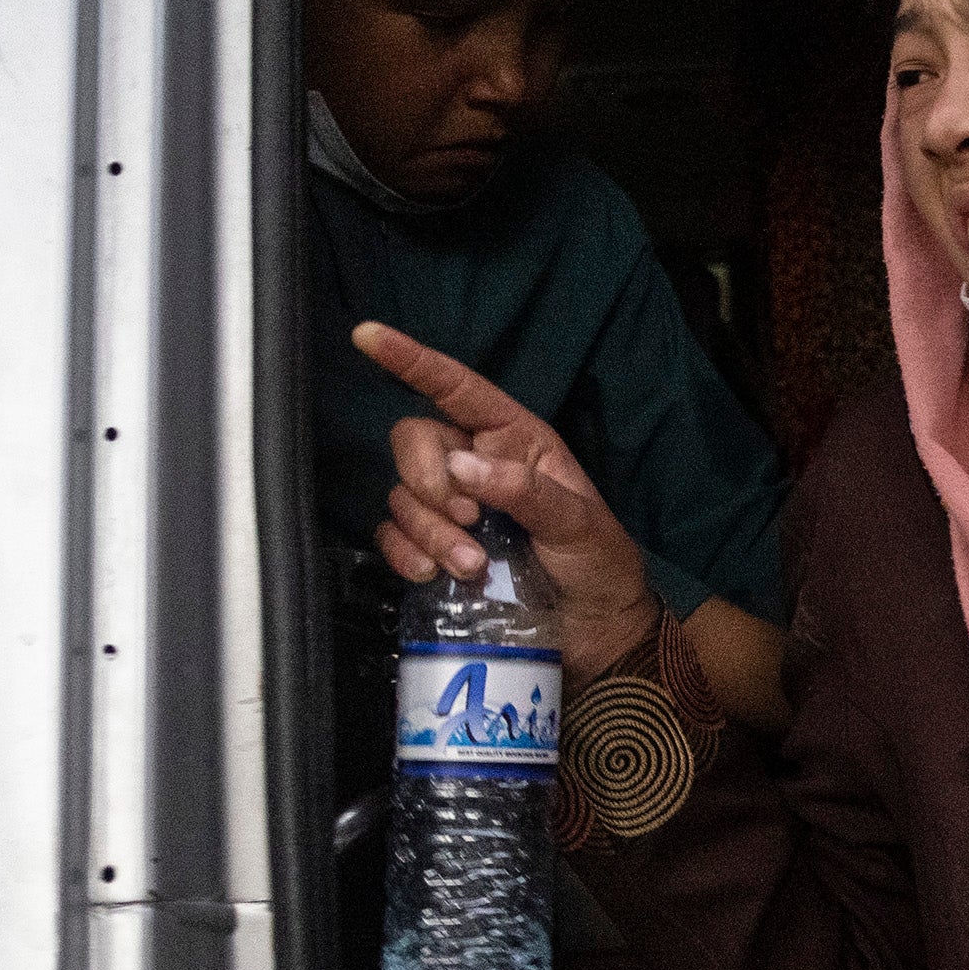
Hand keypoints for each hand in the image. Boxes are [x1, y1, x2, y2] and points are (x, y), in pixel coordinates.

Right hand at [353, 323, 661, 679]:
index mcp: (516, 441)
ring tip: (471, 566)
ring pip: (403, 495)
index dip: (413, 360)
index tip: (369, 336)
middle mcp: (477, 465)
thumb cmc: (599, 566)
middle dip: (429, 481)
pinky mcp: (435, 550)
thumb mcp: (579, 524)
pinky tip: (430, 575)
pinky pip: (394, 535)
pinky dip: (404, 552)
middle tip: (469, 521)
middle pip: (415, 441)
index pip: (457, 389)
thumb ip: (525, 493)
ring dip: (428, 530)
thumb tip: (461, 469)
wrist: (596, 633)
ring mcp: (453, 509)